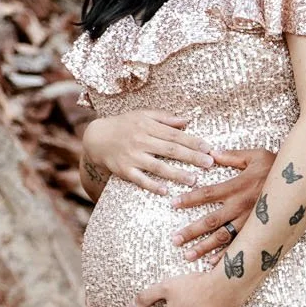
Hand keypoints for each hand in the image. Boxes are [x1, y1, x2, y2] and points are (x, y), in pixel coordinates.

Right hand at [83, 112, 215, 195]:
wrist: (96, 137)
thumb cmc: (123, 125)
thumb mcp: (142, 115)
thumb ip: (165, 118)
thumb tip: (187, 120)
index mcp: (148, 126)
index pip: (175, 135)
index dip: (193, 141)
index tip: (208, 148)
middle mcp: (141, 141)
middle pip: (170, 150)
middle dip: (191, 157)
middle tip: (209, 164)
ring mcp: (132, 157)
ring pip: (158, 166)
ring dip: (176, 174)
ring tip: (193, 180)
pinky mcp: (124, 170)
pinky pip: (140, 179)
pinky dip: (152, 185)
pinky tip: (165, 191)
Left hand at [171, 148, 275, 261]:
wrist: (303, 184)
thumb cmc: (278, 168)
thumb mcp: (256, 156)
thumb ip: (232, 156)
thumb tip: (212, 153)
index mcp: (237, 187)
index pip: (207, 194)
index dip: (189, 199)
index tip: (173, 204)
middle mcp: (240, 207)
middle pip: (211, 221)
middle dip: (191, 231)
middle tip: (175, 240)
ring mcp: (249, 221)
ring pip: (223, 237)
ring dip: (204, 247)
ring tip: (188, 255)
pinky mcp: (258, 230)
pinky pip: (240, 245)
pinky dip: (227, 256)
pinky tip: (213, 263)